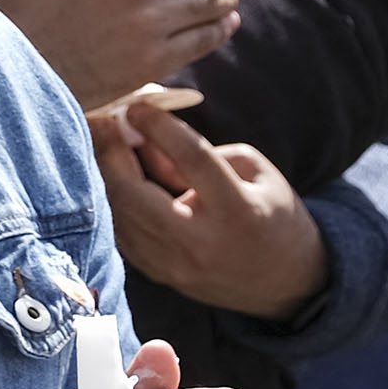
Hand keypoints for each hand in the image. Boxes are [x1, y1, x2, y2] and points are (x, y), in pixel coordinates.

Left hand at [93, 101, 329, 318]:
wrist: (285, 282)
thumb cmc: (272, 213)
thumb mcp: (253, 171)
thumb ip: (200, 150)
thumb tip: (144, 136)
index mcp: (238, 210)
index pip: (191, 159)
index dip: (159, 127)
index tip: (136, 105)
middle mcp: (201, 242)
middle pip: (136, 194)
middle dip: (112, 153)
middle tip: (102, 123)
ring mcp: (175, 264)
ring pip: (120, 214)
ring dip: (105, 175)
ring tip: (104, 144)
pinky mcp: (159, 274)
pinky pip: (121, 232)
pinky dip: (112, 201)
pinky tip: (111, 178)